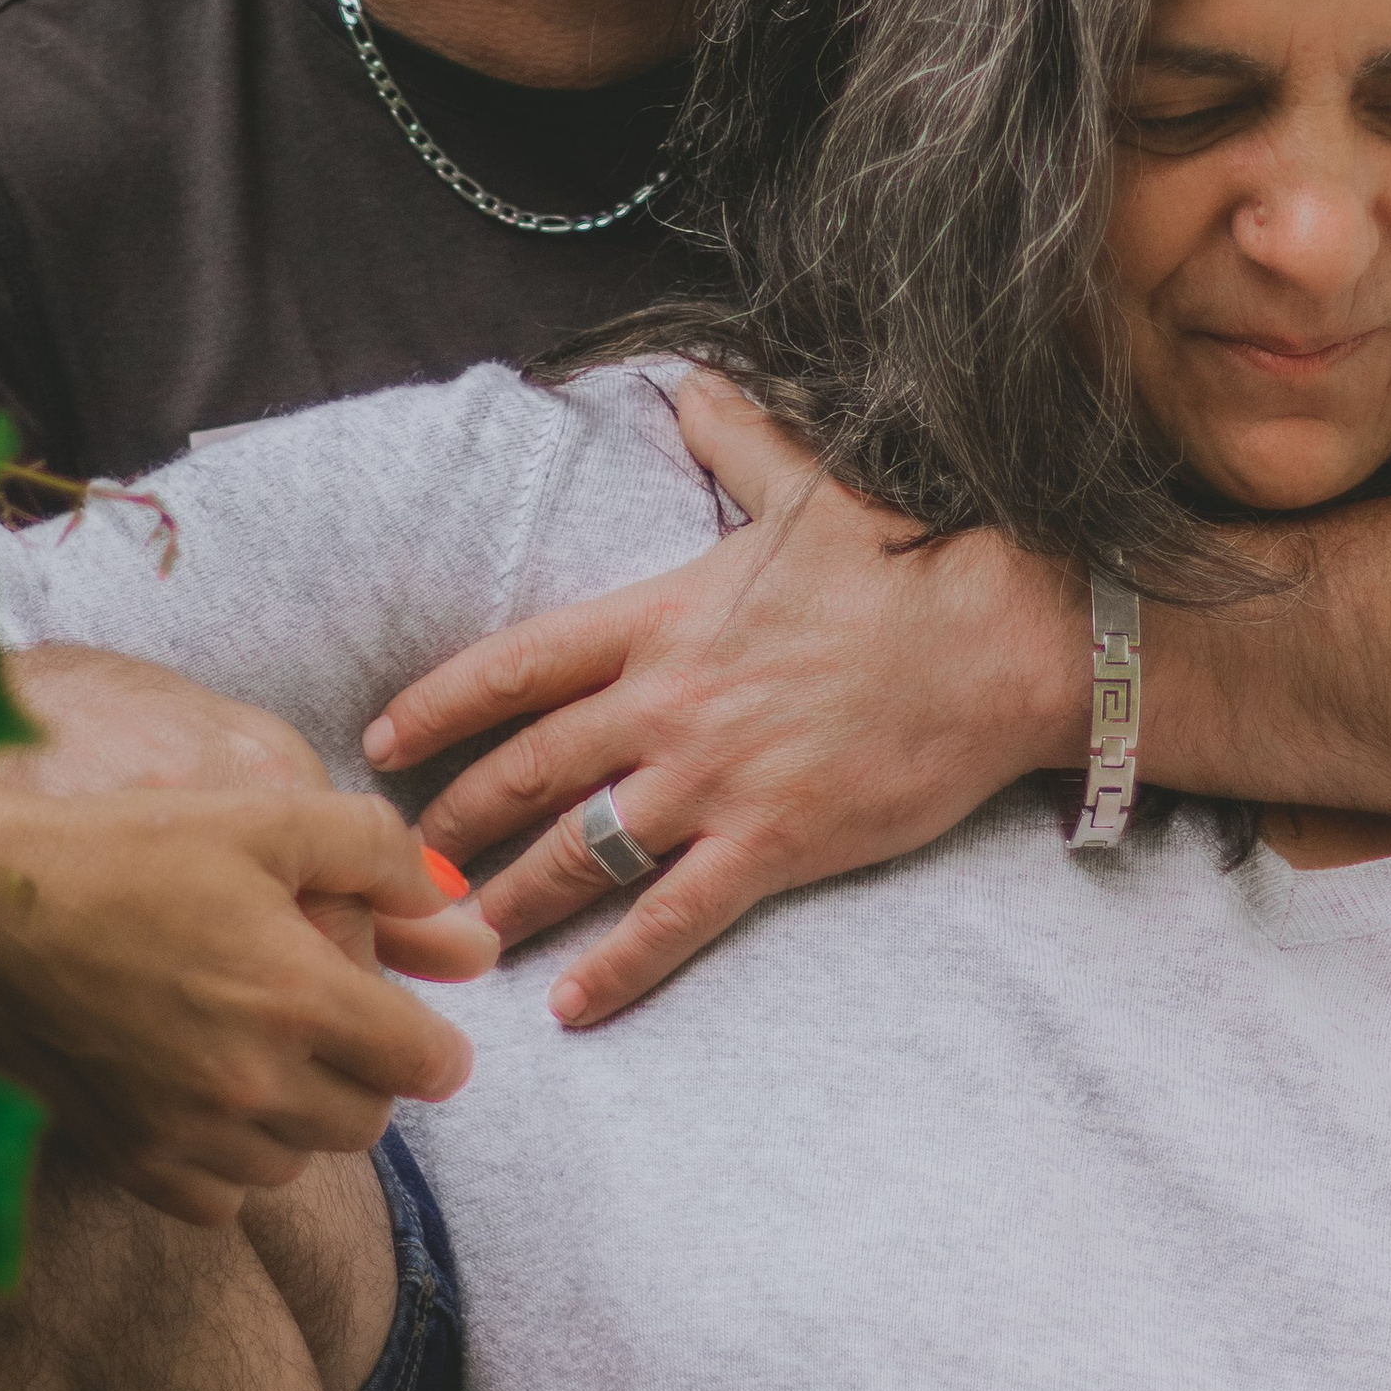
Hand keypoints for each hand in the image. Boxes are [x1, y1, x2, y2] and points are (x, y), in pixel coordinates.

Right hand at [0, 654, 498, 1223]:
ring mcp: (185, 1131)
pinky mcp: (128, 1159)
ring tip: (266, 1059)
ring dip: (299, 1121)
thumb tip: (450, 902)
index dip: (435, 1046)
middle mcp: (250, 1082)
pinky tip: (209, 1102)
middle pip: (366, 1123)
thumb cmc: (123, 848)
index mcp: (297, 995)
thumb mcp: (263, 817)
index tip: (417, 1032)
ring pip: (295, 1164)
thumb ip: (374, 850)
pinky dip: (230, 1163)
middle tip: (333, 1031)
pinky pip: (219, 1200)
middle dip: (366, 1079)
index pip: (423, 1065)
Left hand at [364, 372, 1080, 1024]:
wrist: (1007, 641)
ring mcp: (716, 781)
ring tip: (463, 937)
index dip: (438, 704)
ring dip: (512, 900)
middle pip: (528, 769)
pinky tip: (571, 1007)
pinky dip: (616, 968)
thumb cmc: (910, 564)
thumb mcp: (809, 485)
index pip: (516, 665)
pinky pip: (671, 918)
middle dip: (457, 818)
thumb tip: (692, 383)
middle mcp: (669, 704)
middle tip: (408, 856)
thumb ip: (736, 437)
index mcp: (661, 619)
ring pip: (581, 853)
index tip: (383, 737)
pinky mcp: (773, 845)